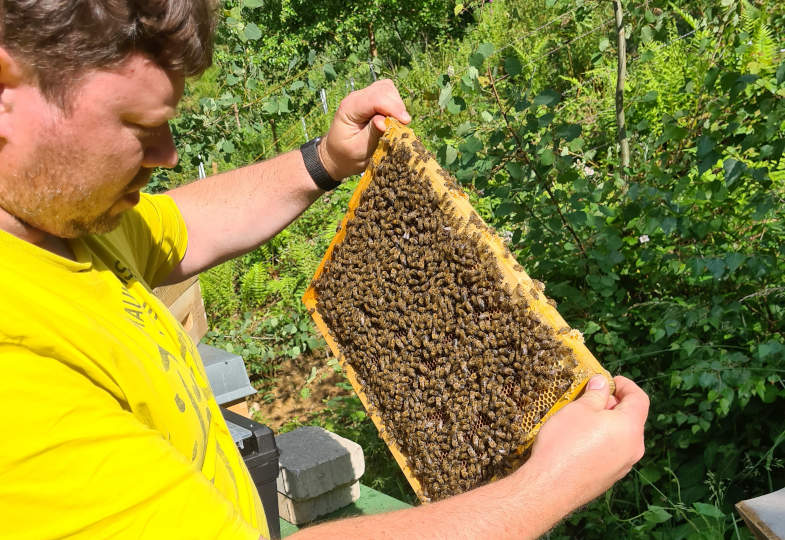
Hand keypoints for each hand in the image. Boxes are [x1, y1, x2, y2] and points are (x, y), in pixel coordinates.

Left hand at [318, 79, 410, 180]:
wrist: (337, 156)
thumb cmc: (346, 155)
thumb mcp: (358, 150)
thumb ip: (372, 134)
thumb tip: (384, 122)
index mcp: (349, 108)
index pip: (375, 99)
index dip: (393, 108)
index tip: (405, 123)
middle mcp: (356, 98)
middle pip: (384, 89)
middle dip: (396, 107)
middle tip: (400, 127)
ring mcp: (364, 97)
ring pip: (388, 89)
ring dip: (396, 105)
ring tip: (396, 124)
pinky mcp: (371, 100)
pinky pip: (388, 94)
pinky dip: (395, 105)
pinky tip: (392, 119)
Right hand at [523, 375, 648, 512]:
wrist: (551, 486)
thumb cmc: (564, 443)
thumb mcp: (579, 409)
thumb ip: (596, 394)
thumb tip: (602, 383)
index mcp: (630, 428)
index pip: (640, 399)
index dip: (626, 385)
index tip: (609, 380)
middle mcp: (633, 448)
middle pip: (631, 419)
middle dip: (613, 405)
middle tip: (590, 398)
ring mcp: (623, 466)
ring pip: (620, 437)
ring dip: (606, 424)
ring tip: (581, 419)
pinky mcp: (609, 478)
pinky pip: (611, 453)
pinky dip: (600, 441)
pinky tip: (578, 441)